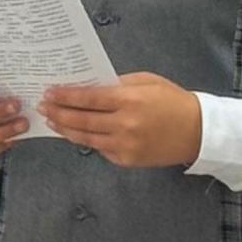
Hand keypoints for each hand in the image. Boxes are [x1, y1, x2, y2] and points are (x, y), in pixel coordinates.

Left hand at [39, 73, 206, 170]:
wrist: (197, 131)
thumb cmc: (172, 100)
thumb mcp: (146, 82)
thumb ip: (117, 84)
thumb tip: (88, 86)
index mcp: (129, 100)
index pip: (87, 98)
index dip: (65, 96)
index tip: (49, 92)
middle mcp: (124, 124)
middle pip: (81, 120)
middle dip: (59, 113)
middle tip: (44, 107)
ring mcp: (125, 145)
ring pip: (86, 138)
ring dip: (66, 129)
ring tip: (53, 121)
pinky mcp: (127, 160)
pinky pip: (100, 149)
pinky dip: (87, 140)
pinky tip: (75, 133)